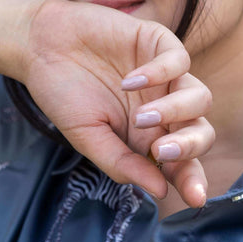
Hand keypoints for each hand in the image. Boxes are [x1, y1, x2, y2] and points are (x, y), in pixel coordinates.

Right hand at [22, 0, 213, 205]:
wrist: (41, 46)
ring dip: (175, 112)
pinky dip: (159, 74)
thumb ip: (122, 163)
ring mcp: (166, 77)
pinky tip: (128, 81)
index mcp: (149, 138)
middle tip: (162, 151)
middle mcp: (165, 109)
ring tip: (140, 117)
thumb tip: (161, 191)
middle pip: (201, 132)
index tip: (195, 198)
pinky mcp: (159, 43)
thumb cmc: (63, 95)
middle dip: (190, 147)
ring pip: (200, 98)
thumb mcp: (87, 137)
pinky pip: (180, 61)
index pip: (182, 163)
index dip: (192, 180)